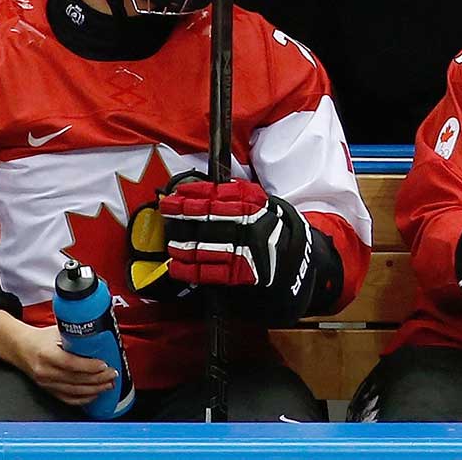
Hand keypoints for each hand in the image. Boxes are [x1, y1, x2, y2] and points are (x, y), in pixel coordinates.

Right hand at [0, 318, 116, 407]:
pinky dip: (83, 399)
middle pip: (75, 380)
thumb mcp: (58, 330)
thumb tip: (101, 332)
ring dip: (94, 390)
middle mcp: (46, 372)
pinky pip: (68, 399)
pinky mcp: (48, 391)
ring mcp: (46, 384)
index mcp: (47, 354)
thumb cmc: (41, 338)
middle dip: (98, 379)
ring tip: (108, 384)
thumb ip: (77, 334)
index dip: (89, 366)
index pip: (71, 363)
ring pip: (74, 391)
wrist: (21, 348)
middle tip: (112, 374)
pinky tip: (95, 394)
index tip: (104, 364)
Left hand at [161, 179, 316, 322]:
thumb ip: (240, 196)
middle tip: (166, 209)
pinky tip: (178, 266)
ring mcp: (243, 252)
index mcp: (252, 209)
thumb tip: (212, 187)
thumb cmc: (276, 229)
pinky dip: (191, 270)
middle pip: (207, 219)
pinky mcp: (241, 274)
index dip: (194, 195)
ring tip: (171, 239)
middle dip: (183, 214)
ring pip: (205, 246)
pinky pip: (211, 272)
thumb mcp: (265, 204)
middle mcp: (246, 228)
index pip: (217, 198)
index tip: (177, 193)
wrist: (295, 261)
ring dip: (183, 243)